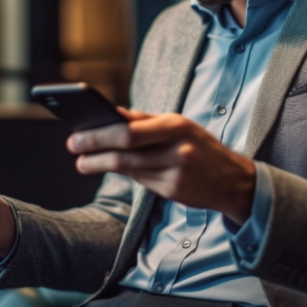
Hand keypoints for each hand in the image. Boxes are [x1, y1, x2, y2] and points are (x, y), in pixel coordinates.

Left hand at [67, 109, 256, 224]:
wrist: (233, 179)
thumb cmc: (198, 145)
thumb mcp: (178, 125)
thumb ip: (144, 121)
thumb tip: (110, 115)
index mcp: (176, 125)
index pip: (129, 129)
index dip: (99, 133)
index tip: (77, 132)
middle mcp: (176, 148)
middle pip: (124, 150)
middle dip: (94, 148)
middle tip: (73, 147)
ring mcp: (175, 172)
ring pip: (128, 168)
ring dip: (100, 164)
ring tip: (83, 163)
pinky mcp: (173, 191)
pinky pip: (140, 180)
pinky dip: (123, 172)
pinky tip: (108, 168)